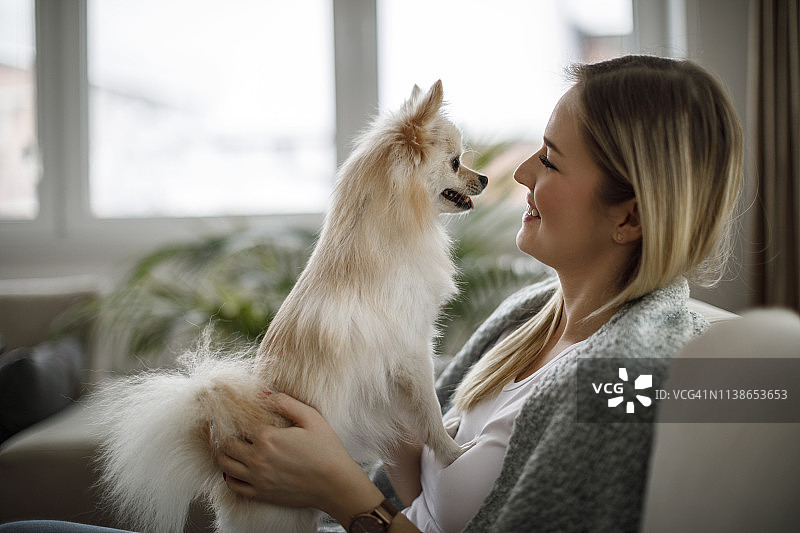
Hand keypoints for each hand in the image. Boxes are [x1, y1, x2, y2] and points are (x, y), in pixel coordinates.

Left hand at [215, 392, 384, 524]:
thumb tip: (264, 394)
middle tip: (225, 427)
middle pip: (226, 443)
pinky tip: (234, 467)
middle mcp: (257, 458)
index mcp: (268, 437)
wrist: (336, 484)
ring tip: (228, 445)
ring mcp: (257, 478)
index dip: (234, 415)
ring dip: (222, 453)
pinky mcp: (261, 494)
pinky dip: (228, 475)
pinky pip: (233, 485)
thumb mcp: (311, 417)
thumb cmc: (327, 450)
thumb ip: (285, 402)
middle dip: (223, 433)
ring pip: (224, 464)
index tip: (231, 410)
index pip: (238, 422)